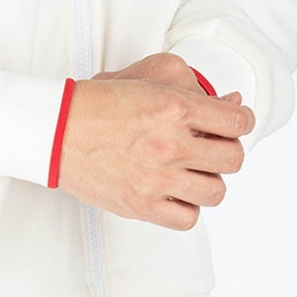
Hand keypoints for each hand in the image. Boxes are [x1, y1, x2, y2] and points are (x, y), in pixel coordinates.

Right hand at [55, 55, 253, 228]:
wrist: (55, 130)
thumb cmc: (97, 102)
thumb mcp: (147, 77)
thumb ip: (193, 86)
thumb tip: (232, 100)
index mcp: (175, 107)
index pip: (238, 121)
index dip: (241, 121)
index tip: (234, 123)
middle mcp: (170, 144)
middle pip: (234, 159)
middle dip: (227, 151)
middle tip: (212, 148)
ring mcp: (157, 178)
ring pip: (216, 192)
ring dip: (209, 181)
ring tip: (193, 172)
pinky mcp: (142, 205)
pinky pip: (188, 218)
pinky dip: (188, 207)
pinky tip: (176, 193)